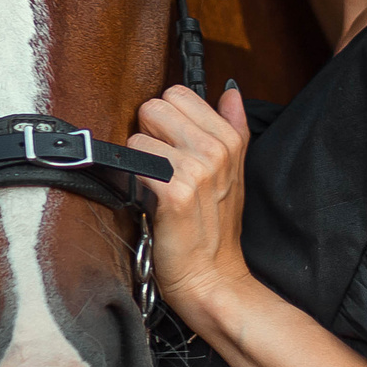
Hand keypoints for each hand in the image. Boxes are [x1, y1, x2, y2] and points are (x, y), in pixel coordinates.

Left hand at [131, 80, 252, 328]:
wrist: (210, 276)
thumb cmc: (214, 227)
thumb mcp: (233, 172)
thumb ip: (233, 127)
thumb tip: (230, 91)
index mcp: (230, 139)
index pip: (179, 93)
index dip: (165, 118)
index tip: (170, 146)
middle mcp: (216, 149)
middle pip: (156, 106)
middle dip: (148, 133)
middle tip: (160, 165)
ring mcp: (198, 170)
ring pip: (140, 135)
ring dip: (138, 161)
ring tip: (155, 185)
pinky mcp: (176, 192)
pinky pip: (135, 162)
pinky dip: (132, 179)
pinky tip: (148, 197)